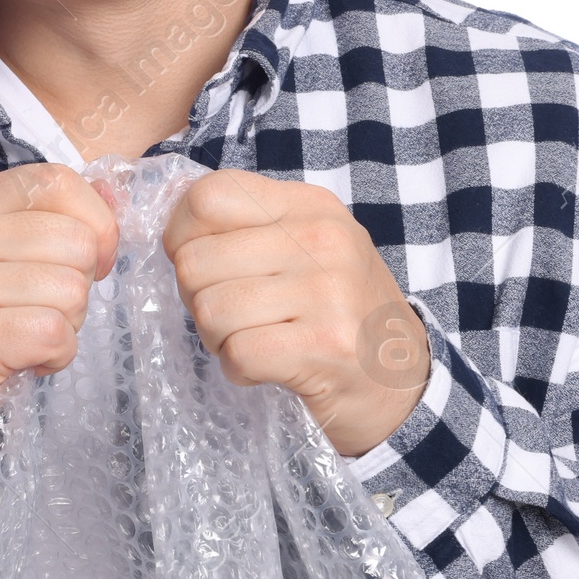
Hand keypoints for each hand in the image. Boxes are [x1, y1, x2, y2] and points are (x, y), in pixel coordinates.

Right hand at [0, 163, 119, 459]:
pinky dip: (56, 356)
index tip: (94, 260)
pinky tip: (27, 361)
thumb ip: (47, 219)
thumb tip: (115, 195)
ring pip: (70, 289)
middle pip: (73, 240)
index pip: (53, 180)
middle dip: (77, 285)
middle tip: (41, 311)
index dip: (96, 222)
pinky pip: (54, 333)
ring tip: (26, 337)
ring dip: (66, 325)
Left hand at [162, 169, 430, 457]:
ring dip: (218, 338)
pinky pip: (238, 354)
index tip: (203, 265)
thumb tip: (172, 234)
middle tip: (235, 315)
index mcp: (310, 205)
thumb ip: (248, 227)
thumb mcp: (308, 247)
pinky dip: (239, 370)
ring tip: (253, 340)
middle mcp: (322, 239)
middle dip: (198, 298)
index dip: (182, 235)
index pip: (207, 196)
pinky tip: (267, 368)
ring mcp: (327, 293)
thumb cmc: (340, 311)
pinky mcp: (325, 347)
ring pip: (210, 310)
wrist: (405, 382)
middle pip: (195, 261)